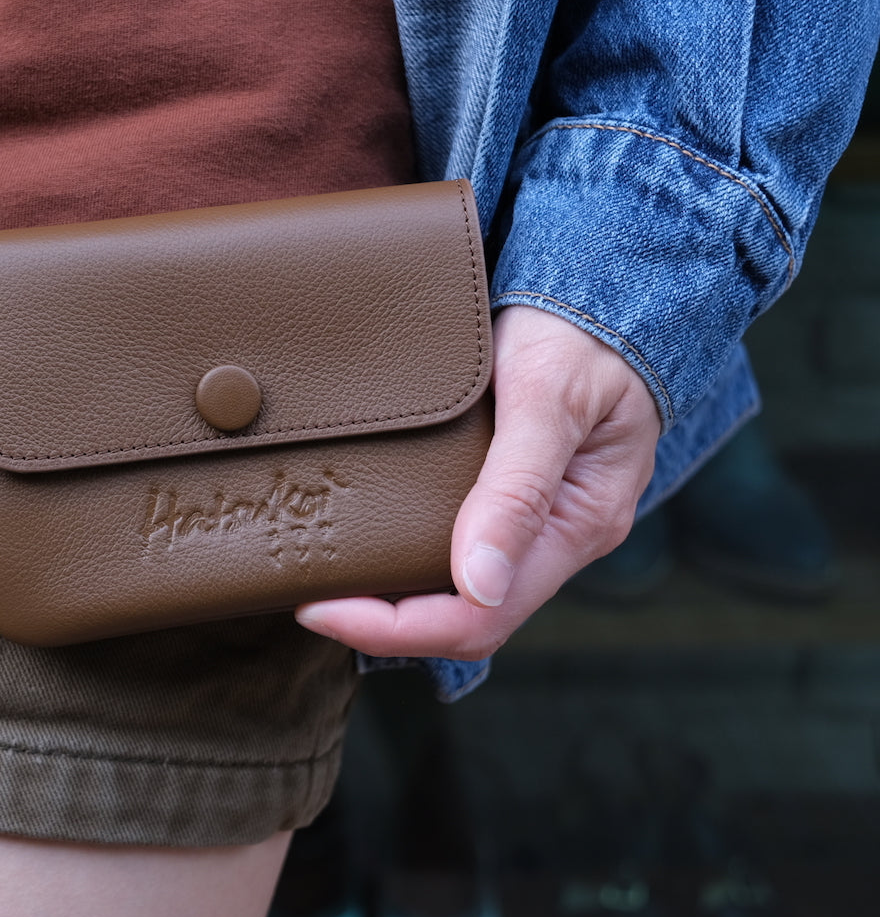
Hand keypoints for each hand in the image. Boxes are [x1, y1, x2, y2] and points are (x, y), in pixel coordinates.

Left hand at [295, 305, 660, 658]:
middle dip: (386, 621)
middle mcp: (561, 535)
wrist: (605, 288)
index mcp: (579, 524)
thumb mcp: (546, 398)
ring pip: (465, 588)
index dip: (397, 628)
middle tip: (310, 596)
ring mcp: (540, 517)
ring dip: (398, 595)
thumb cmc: (578, 335)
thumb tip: (480, 585)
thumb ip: (517, 489)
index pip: (483, 617)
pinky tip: (374, 536)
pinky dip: (414, 555)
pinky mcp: (520, 494)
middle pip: (469, 615)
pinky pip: (464, 545)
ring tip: (331, 572)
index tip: (323, 607)